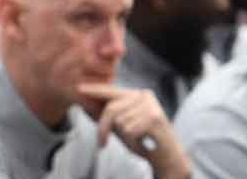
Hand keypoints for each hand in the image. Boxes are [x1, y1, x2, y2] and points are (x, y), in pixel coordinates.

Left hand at [77, 83, 191, 178]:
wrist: (168, 157)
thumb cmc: (143, 140)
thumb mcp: (122, 125)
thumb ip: (107, 115)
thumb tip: (85, 105)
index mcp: (138, 94)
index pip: (111, 91)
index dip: (94, 91)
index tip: (78, 88)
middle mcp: (145, 95)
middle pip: (111, 108)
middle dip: (103, 128)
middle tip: (102, 142)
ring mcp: (151, 106)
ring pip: (119, 121)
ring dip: (123, 137)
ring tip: (138, 140)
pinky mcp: (154, 118)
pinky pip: (128, 130)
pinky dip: (132, 141)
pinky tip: (144, 143)